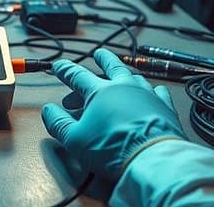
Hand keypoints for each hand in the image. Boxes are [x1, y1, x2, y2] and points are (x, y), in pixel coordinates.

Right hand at [41, 49, 185, 181]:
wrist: (151, 158)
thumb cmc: (112, 149)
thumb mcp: (74, 140)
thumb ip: (58, 123)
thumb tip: (48, 110)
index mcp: (99, 92)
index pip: (76, 75)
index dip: (64, 70)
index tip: (58, 66)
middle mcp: (123, 86)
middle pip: (111, 65)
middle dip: (103, 58)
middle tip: (98, 54)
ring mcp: (146, 94)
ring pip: (134, 77)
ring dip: (124, 76)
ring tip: (120, 78)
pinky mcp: (164, 106)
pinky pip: (158, 92)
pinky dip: (152, 90)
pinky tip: (152, 92)